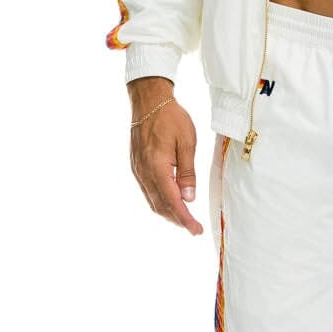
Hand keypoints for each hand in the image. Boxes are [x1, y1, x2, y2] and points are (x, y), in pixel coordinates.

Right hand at [128, 79, 203, 235]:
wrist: (149, 101)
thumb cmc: (171, 118)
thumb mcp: (187, 143)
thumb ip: (187, 172)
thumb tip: (189, 198)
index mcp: (157, 167)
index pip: (172, 202)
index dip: (184, 219)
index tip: (195, 230)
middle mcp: (144, 172)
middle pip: (160, 206)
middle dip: (177, 219)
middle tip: (193, 227)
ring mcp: (138, 170)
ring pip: (152, 200)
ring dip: (168, 212)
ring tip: (184, 218)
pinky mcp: (137, 166)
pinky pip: (147, 190)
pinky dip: (160, 200)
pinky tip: (170, 201)